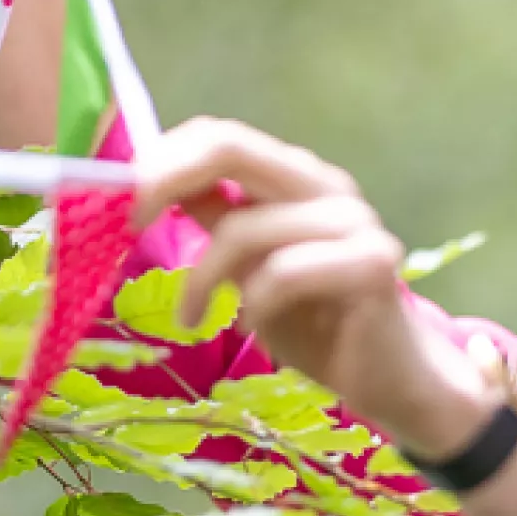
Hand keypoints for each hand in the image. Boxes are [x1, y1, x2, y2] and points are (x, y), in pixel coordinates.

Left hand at [132, 119, 493, 458]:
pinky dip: (255, 304)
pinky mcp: (373, 264)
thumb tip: (149, 184)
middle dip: (166, 180)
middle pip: (233, 147)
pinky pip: (285, 272)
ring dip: (204, 279)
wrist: (390, 379)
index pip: (222, 136)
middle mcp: (326, 187)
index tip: (126, 206)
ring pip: (246, 227)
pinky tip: (254, 326)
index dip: (163, 159)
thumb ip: (216, 221)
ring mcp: (354, 222)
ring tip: (195, 318)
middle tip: (134, 226)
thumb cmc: (317, 323)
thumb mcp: (249, 268)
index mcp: (296, 179)